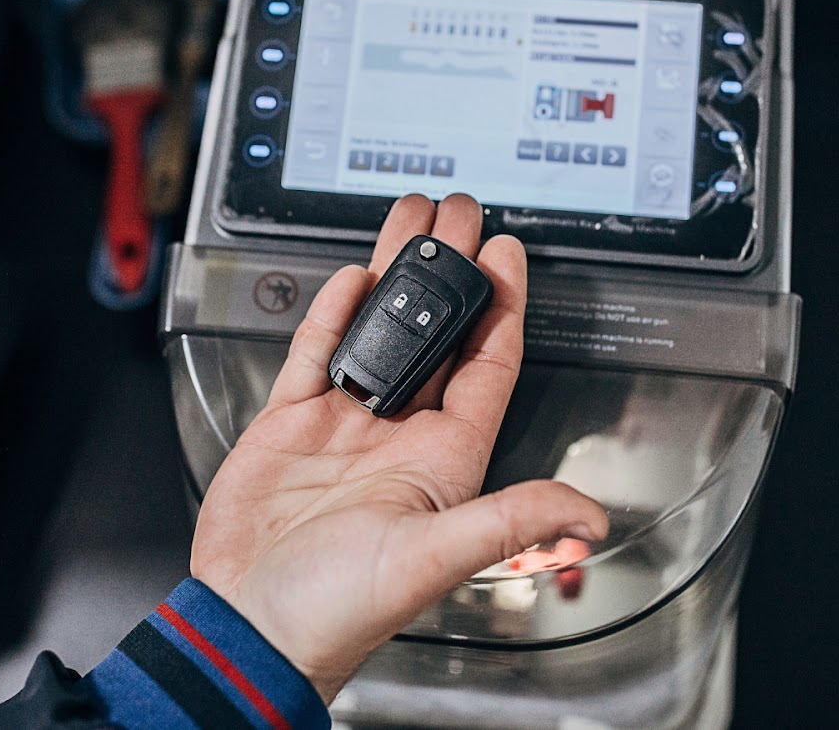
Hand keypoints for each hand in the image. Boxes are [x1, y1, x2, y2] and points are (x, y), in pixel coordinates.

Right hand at [190, 193, 609, 702]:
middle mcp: (402, 435)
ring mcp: (347, 425)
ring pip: (380, 331)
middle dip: (451, 271)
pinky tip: (349, 277)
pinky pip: (317, 352)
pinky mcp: (293, 422)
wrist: (249, 622)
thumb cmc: (337, 609)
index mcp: (445, 460)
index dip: (502, 306)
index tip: (507, 252)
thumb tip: (589, 515)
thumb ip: (511, 521)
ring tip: (410, 221)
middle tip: (461, 215)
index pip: (489, 366)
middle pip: (438, 335)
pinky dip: (332, 312)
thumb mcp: (434, 557)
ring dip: (395, 275)